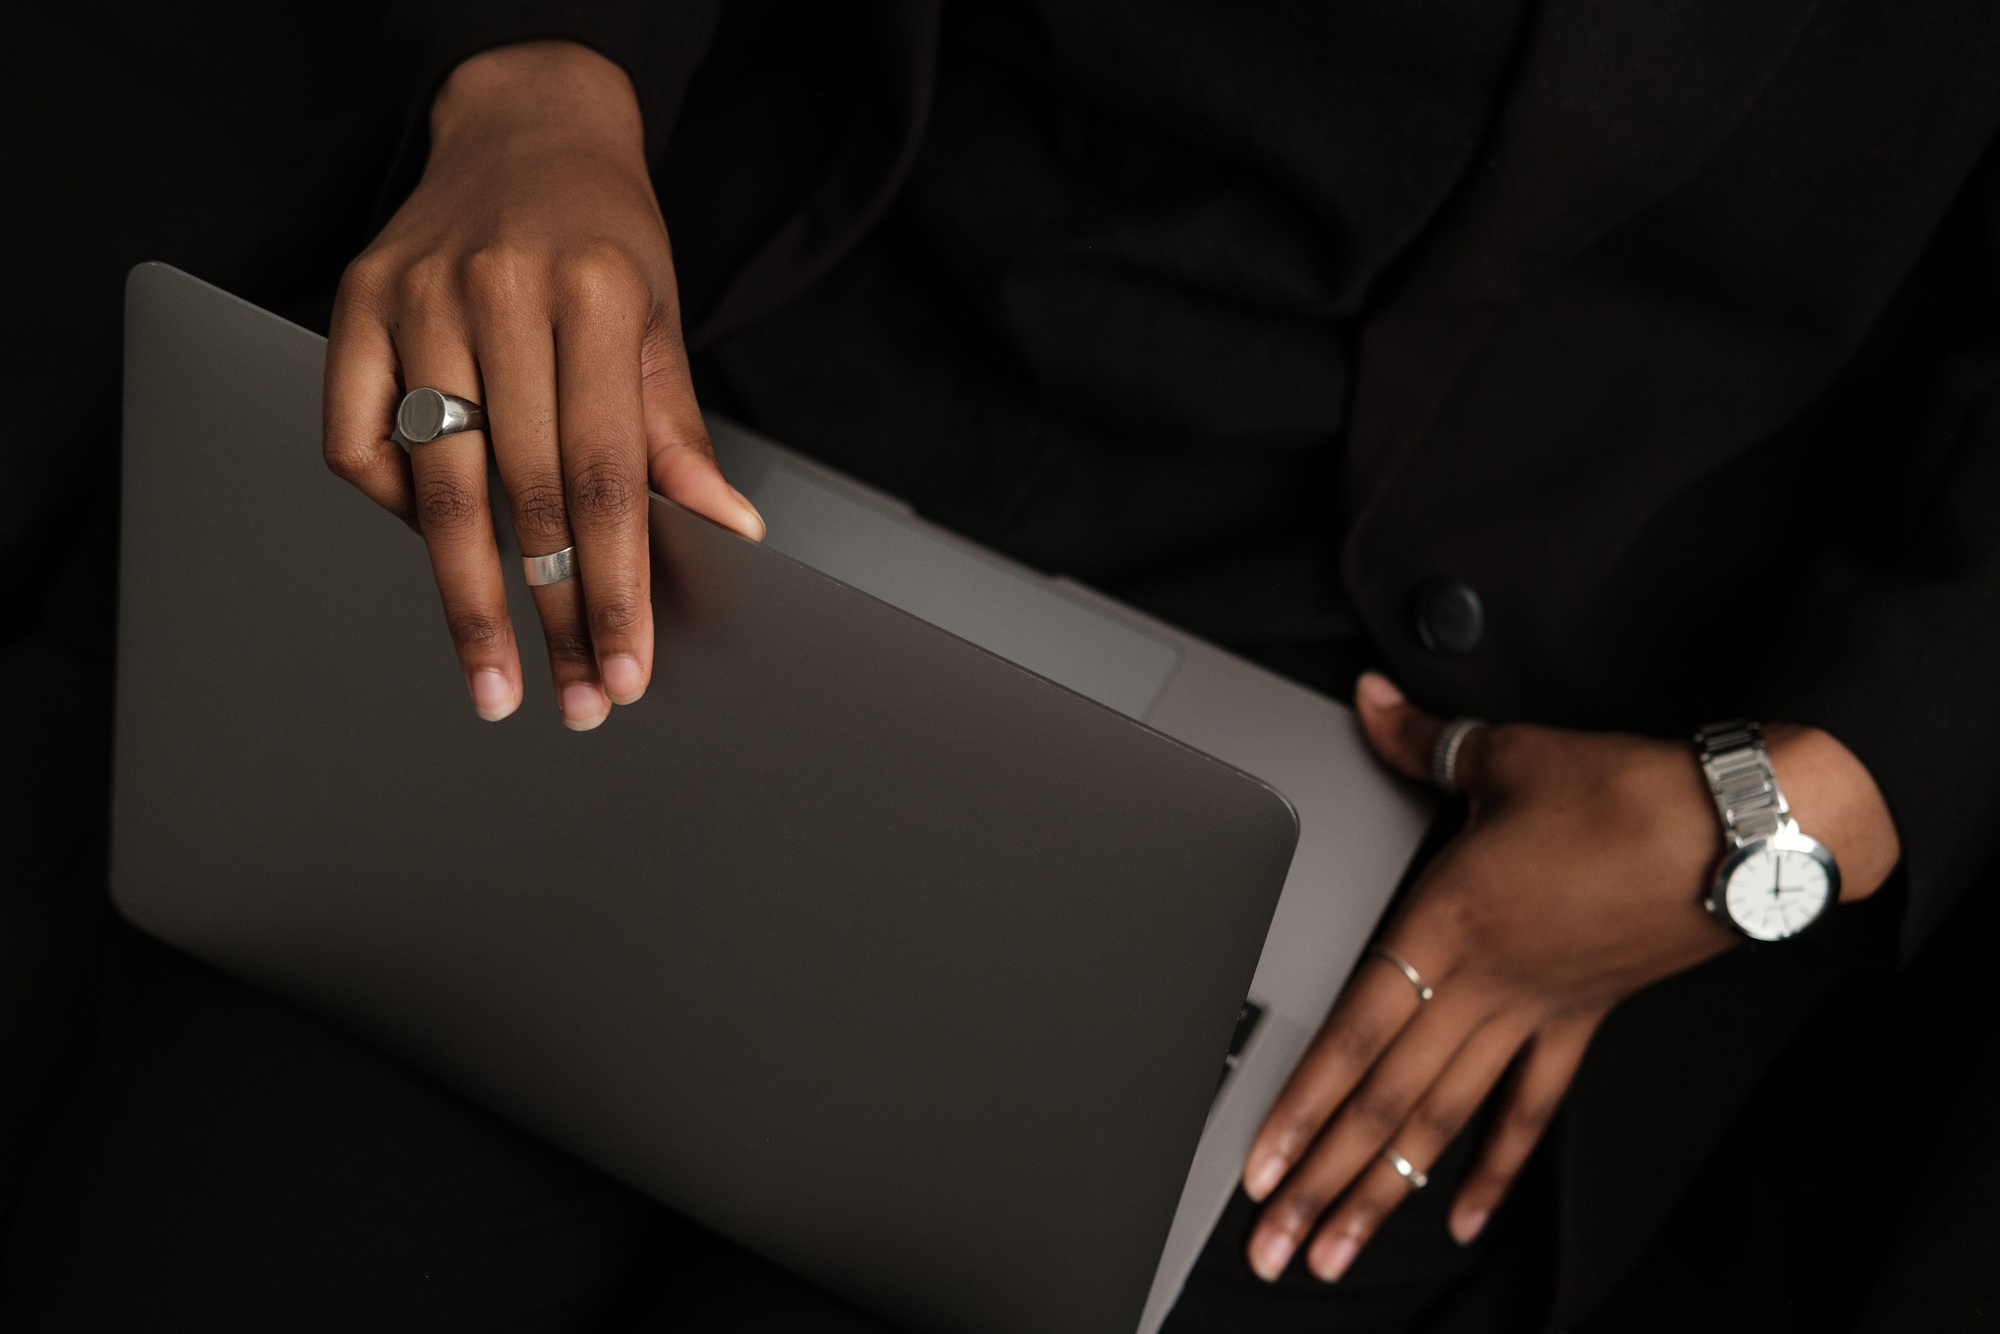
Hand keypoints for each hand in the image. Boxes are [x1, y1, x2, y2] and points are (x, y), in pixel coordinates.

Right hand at [323, 41, 761, 729]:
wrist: (525, 126)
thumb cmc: (604, 233)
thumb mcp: (661, 317)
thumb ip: (678, 431)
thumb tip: (729, 528)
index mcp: (594, 295)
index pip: (608, 478)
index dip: (616, 587)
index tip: (623, 671)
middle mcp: (499, 294)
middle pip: (524, 496)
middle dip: (552, 615)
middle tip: (569, 702)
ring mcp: (415, 299)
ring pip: (439, 485)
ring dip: (469, 600)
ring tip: (495, 679)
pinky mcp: (354, 307)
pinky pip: (358, 444)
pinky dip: (394, 511)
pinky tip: (437, 549)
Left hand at [1238, 673, 1899, 1281]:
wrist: (1742, 831)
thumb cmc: (1629, 794)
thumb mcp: (1508, 755)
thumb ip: (1422, 739)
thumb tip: (1370, 700)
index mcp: (1449, 921)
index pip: (1354, 1033)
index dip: (1301, 1104)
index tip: (1259, 1164)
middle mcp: (1484, 983)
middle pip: (1387, 1100)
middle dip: (1324, 1179)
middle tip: (1276, 1245)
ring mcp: (1532, 1013)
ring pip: (1443, 1119)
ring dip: (1385, 1190)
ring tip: (1338, 1251)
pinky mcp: (1580, 1022)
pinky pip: (1529, 1109)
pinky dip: (1496, 1167)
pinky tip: (1462, 1216)